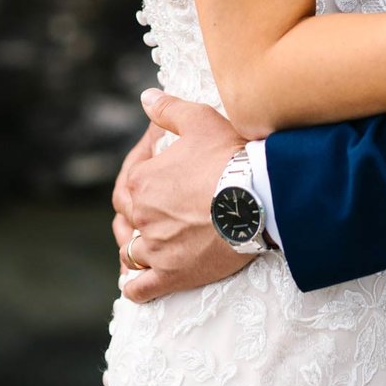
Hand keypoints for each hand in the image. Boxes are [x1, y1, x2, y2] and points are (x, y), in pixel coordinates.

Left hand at [118, 90, 254, 302]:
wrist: (259, 198)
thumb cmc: (229, 157)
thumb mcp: (200, 120)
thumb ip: (168, 110)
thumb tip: (146, 98)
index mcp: (142, 182)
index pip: (129, 176)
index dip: (141, 163)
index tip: (159, 159)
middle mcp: (142, 217)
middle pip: (126, 215)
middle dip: (133, 206)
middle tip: (151, 201)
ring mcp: (156, 249)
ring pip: (130, 251)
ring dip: (132, 245)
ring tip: (141, 240)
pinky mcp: (172, 275)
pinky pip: (141, 288)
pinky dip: (134, 285)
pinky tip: (134, 280)